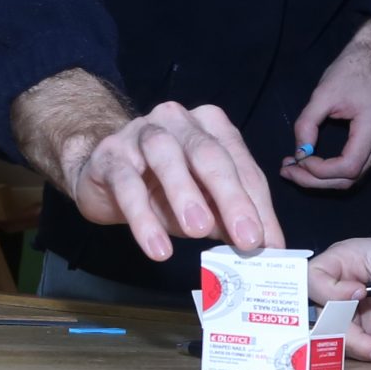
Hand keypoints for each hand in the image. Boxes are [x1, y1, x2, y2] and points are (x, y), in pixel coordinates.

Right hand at [12, 71, 279, 261]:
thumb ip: (228, 217)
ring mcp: (142, 133)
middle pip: (210, 155)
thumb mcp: (202, 201)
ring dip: (186, 196)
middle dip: (232, 198)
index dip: (258, 206)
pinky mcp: (110, 155)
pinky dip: (144, 219)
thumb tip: (260, 247)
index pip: (242, 166)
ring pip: (168, 159)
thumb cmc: (162, 185)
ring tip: (199, 232)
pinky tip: (158, 248)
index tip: (270, 245)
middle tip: (248, 240)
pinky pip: (128, 185)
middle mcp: (179, 122)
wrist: (100, 171)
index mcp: (212, 127)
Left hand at [282, 18, 370, 191]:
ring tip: (295, 169)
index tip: (297, 159)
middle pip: (351, 178)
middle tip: (287, 170)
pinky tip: (312, 164)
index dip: (320, 171)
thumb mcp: (322, 94)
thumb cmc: (349, 71)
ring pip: (354, 177)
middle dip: (315, 180)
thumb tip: (299, 154)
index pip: (348, 166)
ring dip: (323, 179)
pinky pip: (357, 166)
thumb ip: (307, 125)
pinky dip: (333, 171)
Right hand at [309, 233, 370, 364]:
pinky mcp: (360, 322)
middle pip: (324, 313)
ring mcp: (348, 305)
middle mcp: (340, 282)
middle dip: (350, 335)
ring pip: (337, 333)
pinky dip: (370, 351)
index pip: (315, 275)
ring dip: (361, 348)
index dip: (329, 291)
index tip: (359, 295)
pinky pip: (355, 342)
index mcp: (347, 258)